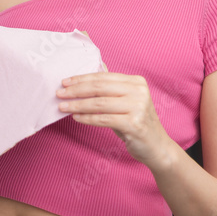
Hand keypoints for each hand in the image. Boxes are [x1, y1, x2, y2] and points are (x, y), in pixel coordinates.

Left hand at [57, 72, 176, 168]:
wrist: (156, 147)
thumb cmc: (135, 122)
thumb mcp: (124, 100)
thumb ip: (111, 85)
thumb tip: (93, 68)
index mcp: (136, 81)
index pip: (102, 77)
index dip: (81, 79)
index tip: (64, 82)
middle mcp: (139, 91)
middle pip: (99, 88)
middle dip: (76, 91)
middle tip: (59, 93)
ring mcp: (138, 107)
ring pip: (99, 104)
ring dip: (78, 105)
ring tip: (63, 107)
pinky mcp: (134, 124)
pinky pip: (103, 119)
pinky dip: (87, 118)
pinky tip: (76, 117)